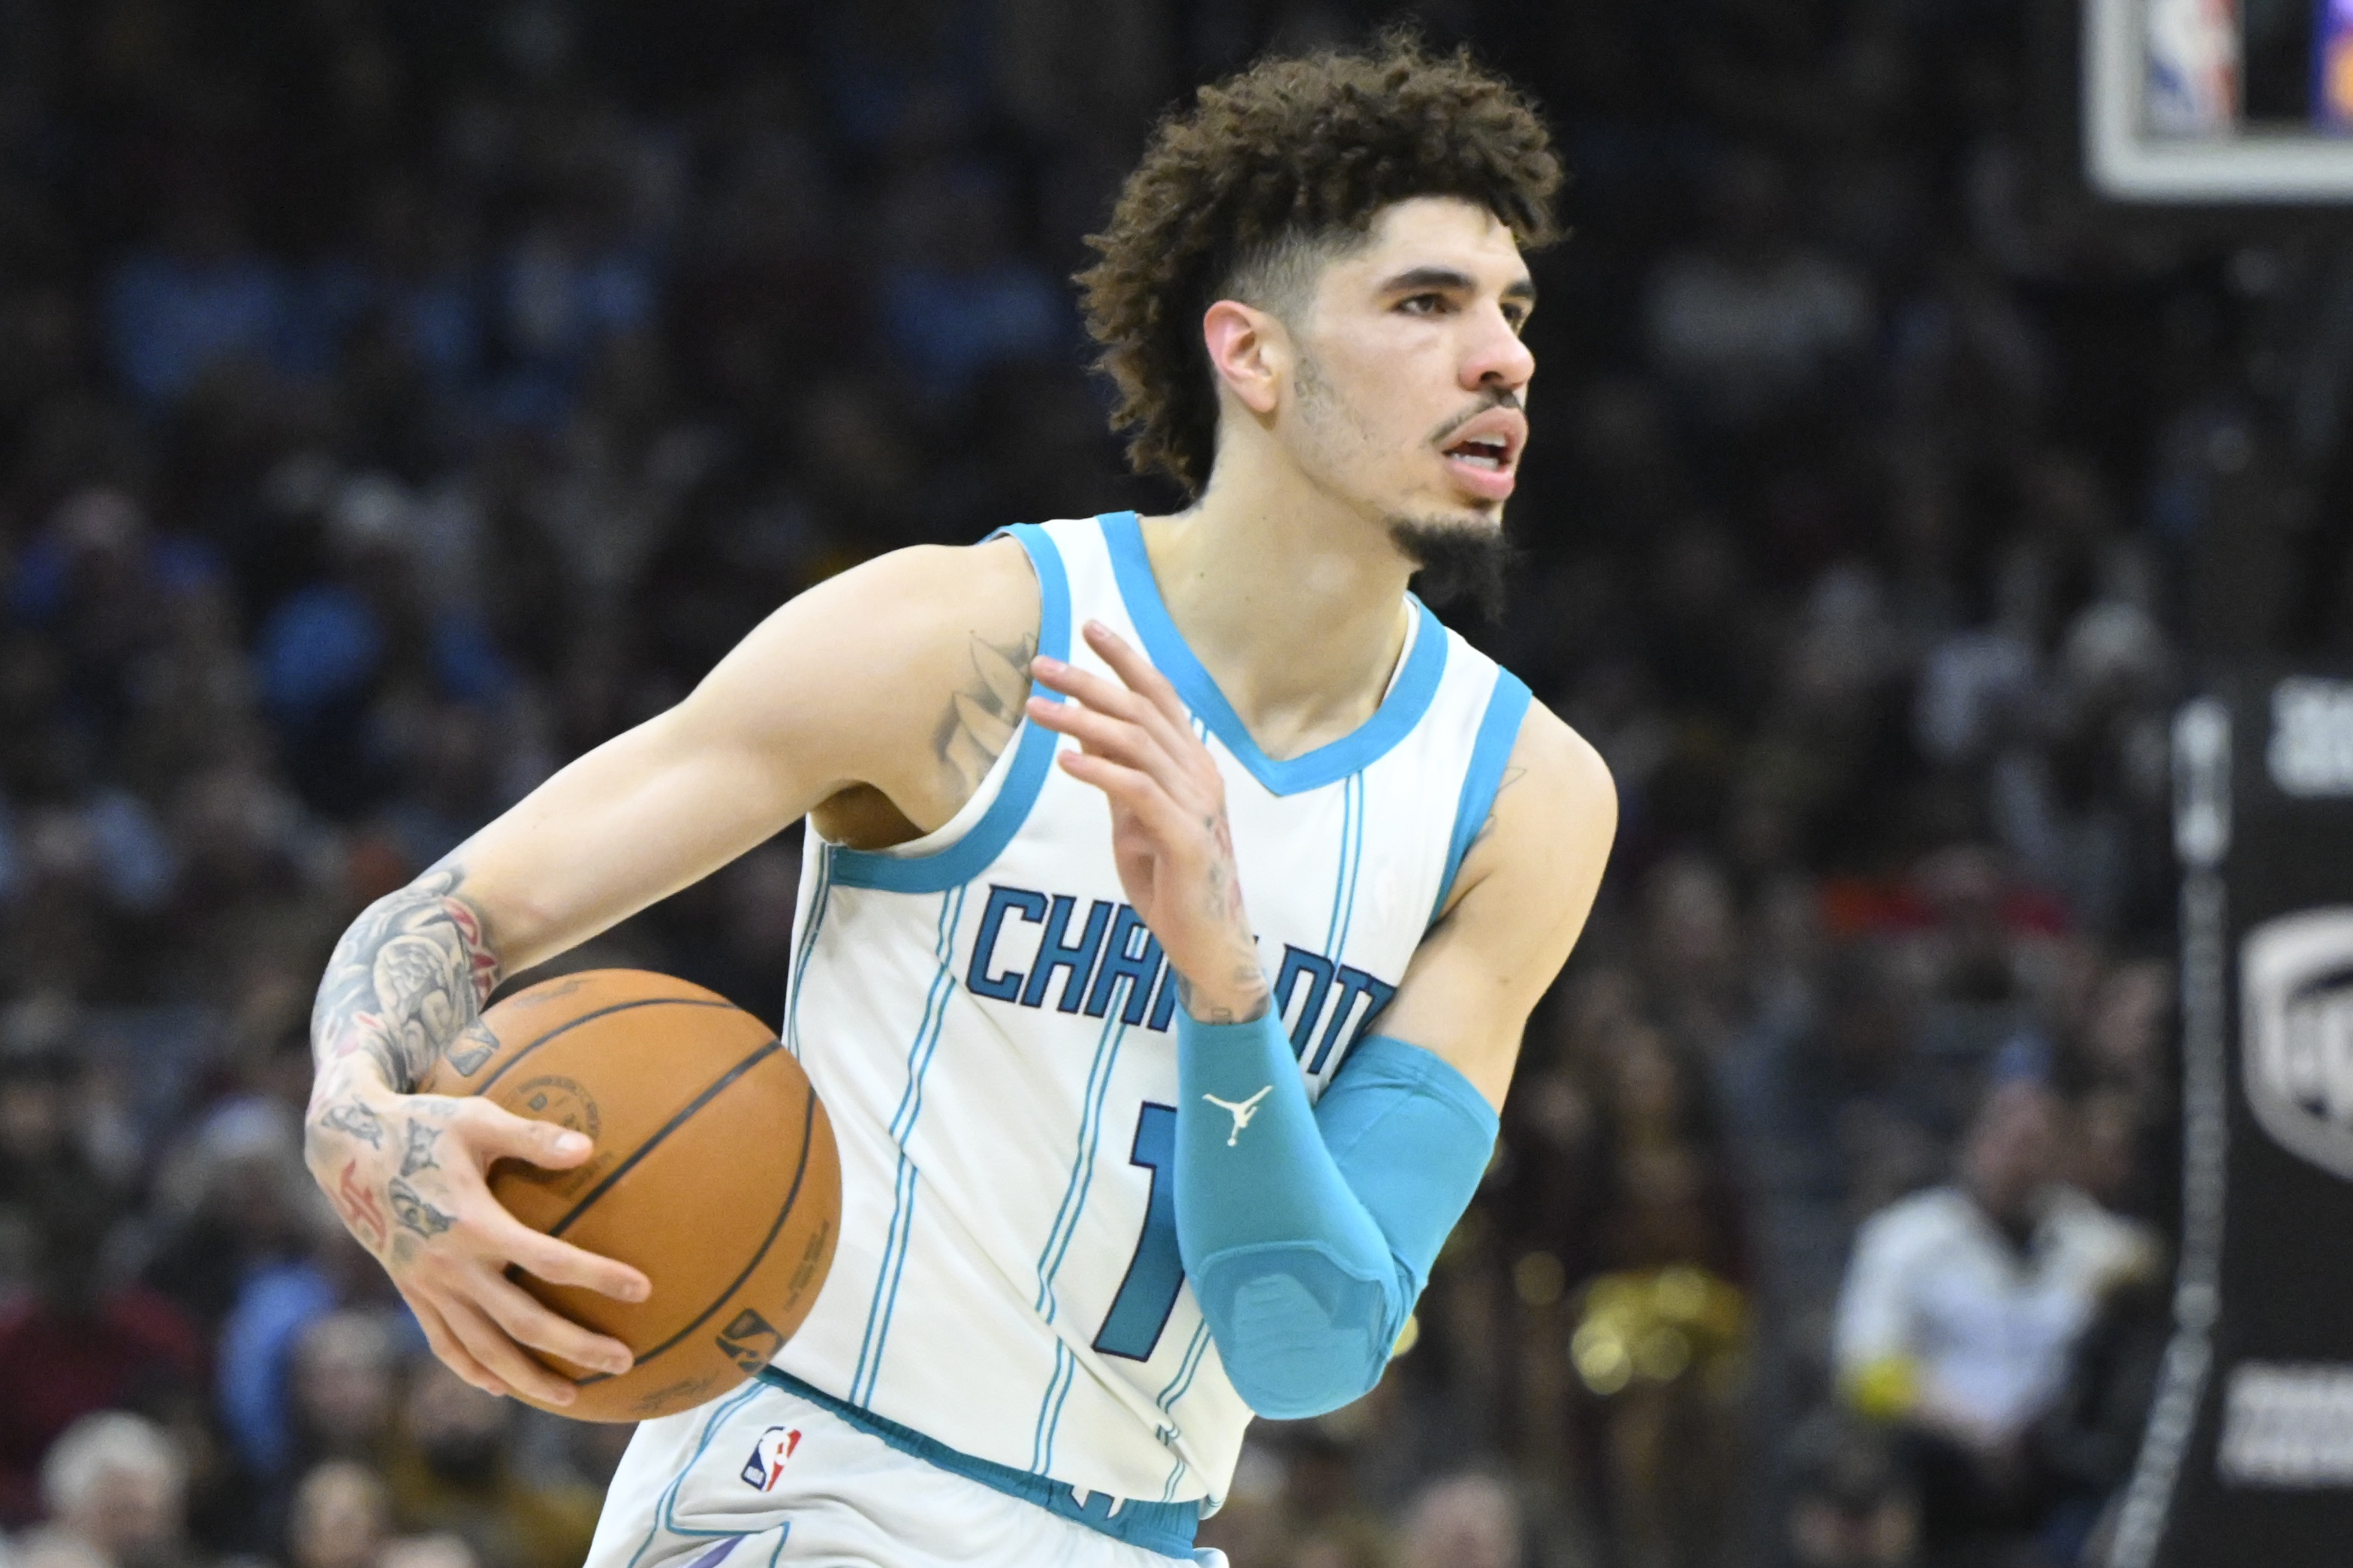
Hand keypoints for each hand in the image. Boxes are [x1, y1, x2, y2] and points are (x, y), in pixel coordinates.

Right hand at [304, 1077, 651, 1405]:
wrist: (347, 1150)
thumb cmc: (423, 1125)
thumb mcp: (476, 1120)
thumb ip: (532, 1138)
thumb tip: (589, 1149)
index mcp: (473, 1224)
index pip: (548, 1261)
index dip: (597, 1277)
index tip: (643, 1289)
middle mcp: (450, 1266)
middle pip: (521, 1321)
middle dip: (574, 1346)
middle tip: (624, 1361)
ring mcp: (427, 1287)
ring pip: (482, 1348)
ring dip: (528, 1377)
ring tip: (572, 1398)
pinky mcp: (411, 1294)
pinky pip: (443, 1343)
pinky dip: (472, 1370)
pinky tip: (501, 1388)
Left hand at [1027, 620, 1268, 1021]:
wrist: (1206, 943)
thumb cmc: (1169, 880)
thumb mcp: (1132, 818)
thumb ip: (1116, 773)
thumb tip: (1082, 726)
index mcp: (1192, 766)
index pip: (1160, 698)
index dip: (1127, 660)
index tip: (1089, 626)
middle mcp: (1200, 776)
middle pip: (1143, 711)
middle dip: (1090, 681)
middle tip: (1040, 664)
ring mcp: (1197, 806)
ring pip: (1138, 745)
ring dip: (1082, 721)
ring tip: (1036, 708)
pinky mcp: (1186, 840)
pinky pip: (1139, 793)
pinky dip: (1100, 772)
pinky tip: (1065, 762)